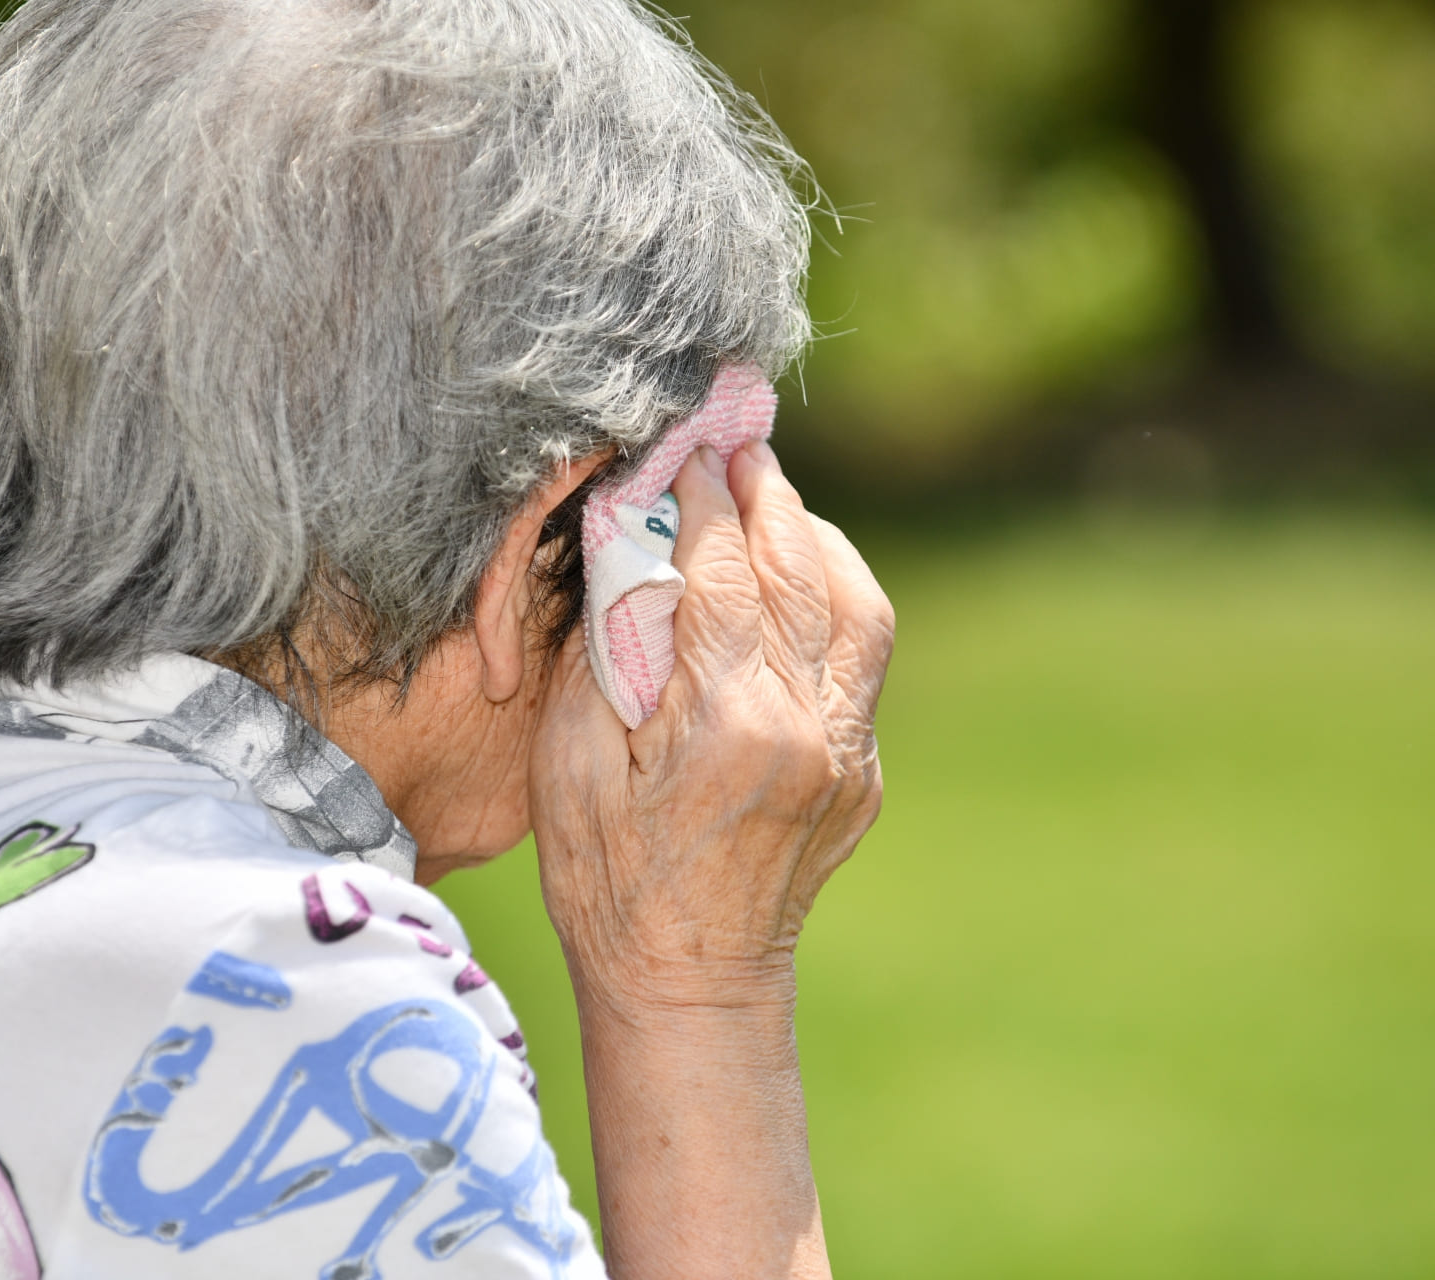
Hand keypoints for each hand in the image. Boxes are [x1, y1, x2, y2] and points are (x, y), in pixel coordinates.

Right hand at [529, 439, 893, 1010]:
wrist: (691, 987)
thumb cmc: (608, 882)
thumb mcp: (571, 765)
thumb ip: (605, 651)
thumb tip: (627, 549)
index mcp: (729, 723)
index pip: (725, 571)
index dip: (701, 498)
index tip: (684, 445)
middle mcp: (807, 728)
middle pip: (802, 572)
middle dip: (766, 495)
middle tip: (737, 441)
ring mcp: (847, 752)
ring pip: (859, 608)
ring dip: (817, 539)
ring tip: (774, 498)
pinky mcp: (862, 773)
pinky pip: (863, 662)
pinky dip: (836, 601)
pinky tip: (800, 579)